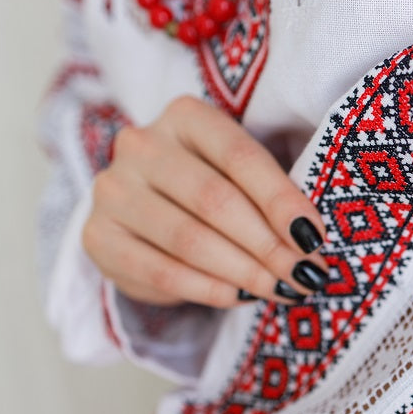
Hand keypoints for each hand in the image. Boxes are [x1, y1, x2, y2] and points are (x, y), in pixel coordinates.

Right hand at [82, 95, 327, 307]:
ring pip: (188, 239)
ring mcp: (113, 190)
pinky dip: (207, 289)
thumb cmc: (213, 185)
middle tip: (303, 275)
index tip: (314, 238)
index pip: (240, 157)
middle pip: (214, 200)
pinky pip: (160, 271)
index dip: (282, 200)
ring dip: (243, 272)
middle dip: (267, 245)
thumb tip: (309, 243)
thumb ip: (271, 197)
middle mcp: (142, 145)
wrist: (148, 208)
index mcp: (185, 116)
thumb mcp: (243, 175)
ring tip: (279, 290)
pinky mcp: (98, 236)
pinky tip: (239, 297)